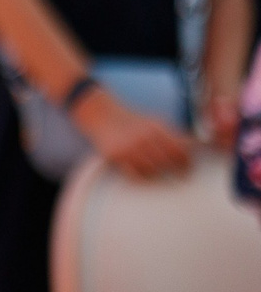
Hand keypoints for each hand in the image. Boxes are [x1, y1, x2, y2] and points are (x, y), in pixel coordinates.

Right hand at [76, 87, 196, 178]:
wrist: (100, 113)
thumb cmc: (130, 120)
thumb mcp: (152, 121)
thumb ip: (171, 133)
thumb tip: (192, 146)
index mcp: (155, 127)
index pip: (180, 149)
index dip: (187, 161)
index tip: (188, 167)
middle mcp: (143, 137)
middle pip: (168, 162)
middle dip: (177, 171)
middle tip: (180, 176)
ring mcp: (128, 147)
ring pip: (152, 171)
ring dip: (159, 175)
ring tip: (161, 175)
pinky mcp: (115, 156)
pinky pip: (134, 175)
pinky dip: (142, 178)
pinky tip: (145, 175)